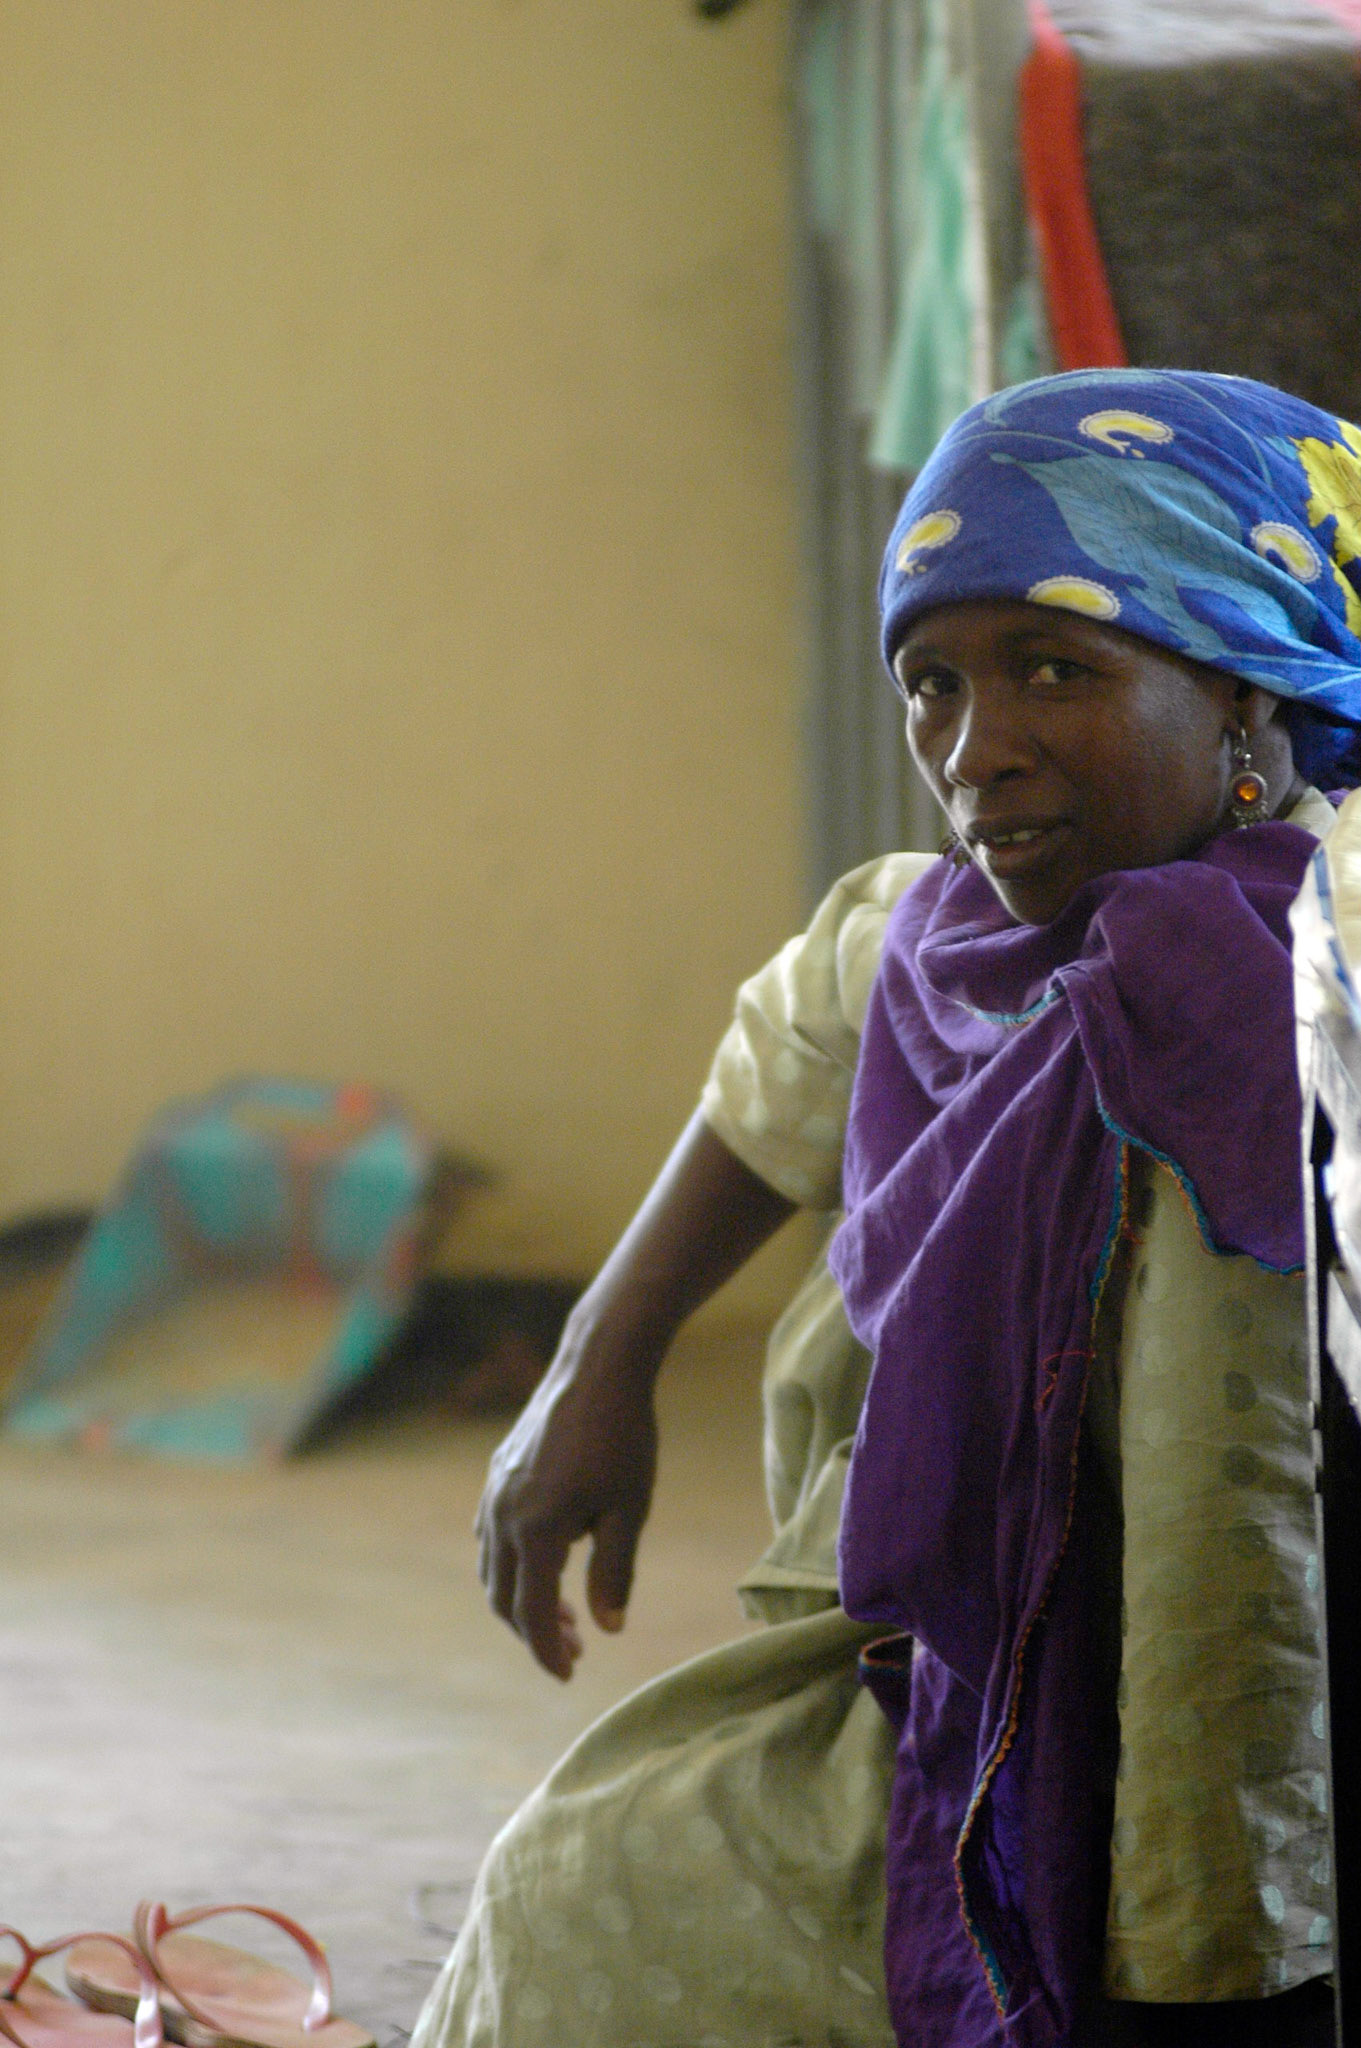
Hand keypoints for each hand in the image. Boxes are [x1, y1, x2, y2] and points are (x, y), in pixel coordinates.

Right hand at [474, 1112, 793, 1677]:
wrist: (598, 1366)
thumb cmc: (625, 1436)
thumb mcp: (630, 1508)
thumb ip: (615, 1571)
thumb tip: (608, 1629)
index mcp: (536, 1529)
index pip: (533, 1612)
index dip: (548, 1651)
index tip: (568, 1675)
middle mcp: (503, 1513)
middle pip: (505, 1597)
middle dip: (534, 1632)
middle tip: (572, 1652)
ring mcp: (495, 1490)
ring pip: (493, 1566)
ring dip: (521, 1599)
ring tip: (564, 1617)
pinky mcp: (499, 1471)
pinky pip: (490, 1533)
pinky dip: (510, 1563)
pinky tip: (541, 1564)